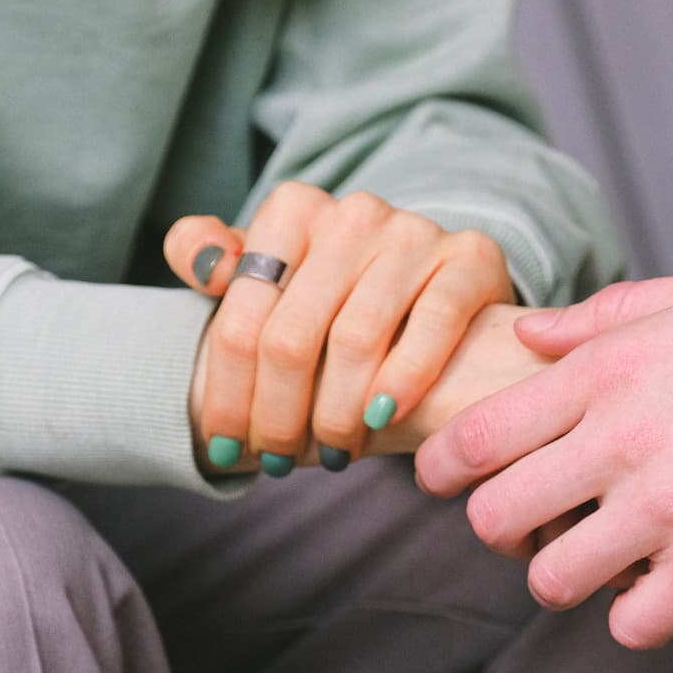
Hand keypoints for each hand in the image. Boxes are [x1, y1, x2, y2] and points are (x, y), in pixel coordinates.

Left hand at [165, 182, 512, 472]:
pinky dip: (405, 379)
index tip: (224, 447)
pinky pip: (433, 323)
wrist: (437, 284)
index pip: (242, 319)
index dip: (227, 395)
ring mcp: (414, 232)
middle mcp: (352, 213)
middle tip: (279, 462)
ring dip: (337, 415)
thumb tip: (202, 264)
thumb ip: (214, 258)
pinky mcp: (470, 257)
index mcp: (292, 210)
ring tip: (333, 453)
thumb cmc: (335, 296)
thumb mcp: (269, 273)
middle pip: (291, 338)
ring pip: (356, 340)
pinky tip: (384, 419)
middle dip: (279, 416)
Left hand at [415, 262, 672, 646]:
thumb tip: (534, 332)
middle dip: (502, 531)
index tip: (444, 480)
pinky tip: (668, 593)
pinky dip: (643, 616)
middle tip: (532, 531)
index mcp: (616, 365)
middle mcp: (624, 435)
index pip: (480, 432)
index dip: (443, 466)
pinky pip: (633, 621)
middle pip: (495, 516)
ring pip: (552, 580)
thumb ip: (618, 314)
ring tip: (603, 565)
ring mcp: (667, 504)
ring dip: (570, 578)